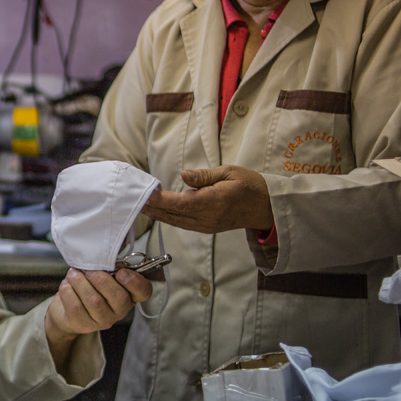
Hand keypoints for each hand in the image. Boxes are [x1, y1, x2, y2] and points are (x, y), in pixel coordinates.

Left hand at [44, 268, 153, 367]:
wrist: (67, 309)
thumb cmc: (89, 286)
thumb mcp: (102, 274)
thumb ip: (109, 267)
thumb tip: (105, 257)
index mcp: (129, 295)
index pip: (144, 292)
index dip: (134, 281)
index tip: (120, 272)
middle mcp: (120, 311)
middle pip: (119, 297)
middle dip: (101, 279)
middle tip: (88, 271)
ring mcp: (103, 320)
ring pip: (94, 301)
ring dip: (81, 282)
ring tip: (73, 274)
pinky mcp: (84, 324)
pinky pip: (76, 307)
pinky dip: (69, 291)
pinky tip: (67, 285)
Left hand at [143, 166, 272, 233]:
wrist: (267, 207)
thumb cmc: (250, 185)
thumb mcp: (230, 172)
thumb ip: (204, 176)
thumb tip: (183, 175)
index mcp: (212, 202)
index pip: (179, 203)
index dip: (160, 200)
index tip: (144, 195)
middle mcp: (207, 217)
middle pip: (173, 215)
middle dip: (152, 208)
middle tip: (133, 200)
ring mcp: (206, 225)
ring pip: (175, 222)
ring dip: (158, 214)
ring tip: (140, 205)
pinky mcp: (207, 228)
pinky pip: (183, 224)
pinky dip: (169, 217)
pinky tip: (158, 211)